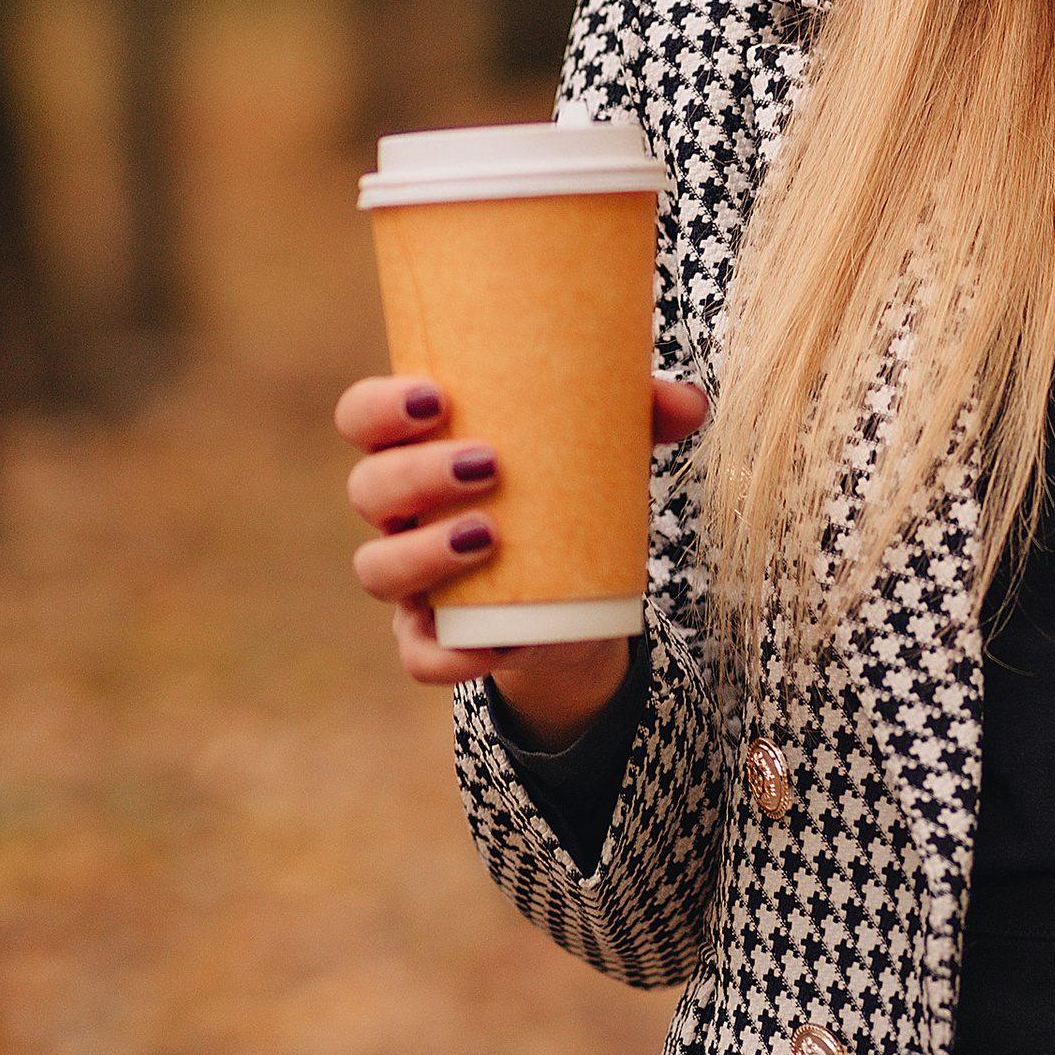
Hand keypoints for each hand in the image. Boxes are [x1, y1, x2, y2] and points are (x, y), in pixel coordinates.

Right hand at [336, 367, 709, 737]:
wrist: (578, 597)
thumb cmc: (570, 492)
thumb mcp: (603, 450)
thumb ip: (643, 416)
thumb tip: (690, 404)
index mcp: (420, 449)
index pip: (364, 418)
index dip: (379, 407)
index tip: (436, 399)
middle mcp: (400, 512)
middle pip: (368, 489)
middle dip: (417, 475)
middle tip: (489, 464)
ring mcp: (410, 580)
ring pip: (376, 570)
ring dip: (423, 553)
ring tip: (490, 536)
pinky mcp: (432, 639)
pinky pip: (418, 656)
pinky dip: (447, 654)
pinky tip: (493, 644)